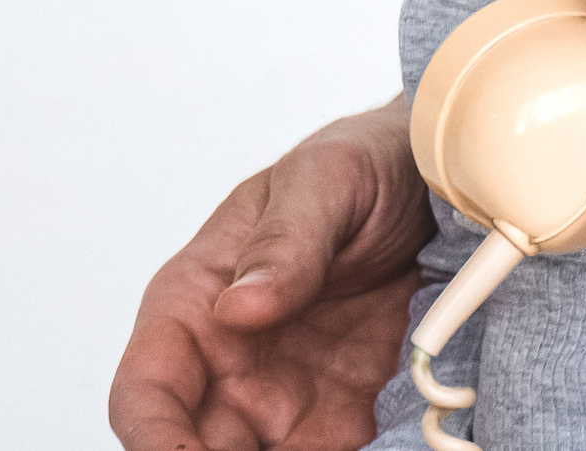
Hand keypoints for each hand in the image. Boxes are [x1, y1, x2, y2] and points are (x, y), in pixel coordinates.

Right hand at [108, 102, 432, 450]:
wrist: (439, 176)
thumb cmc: (364, 164)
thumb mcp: (326, 180)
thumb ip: (285, 242)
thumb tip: (238, 308)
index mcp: (195, 302)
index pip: (146, 392)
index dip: (155, 442)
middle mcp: (229, 363)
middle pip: (195, 449)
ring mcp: (285, 398)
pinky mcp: (344, 418)